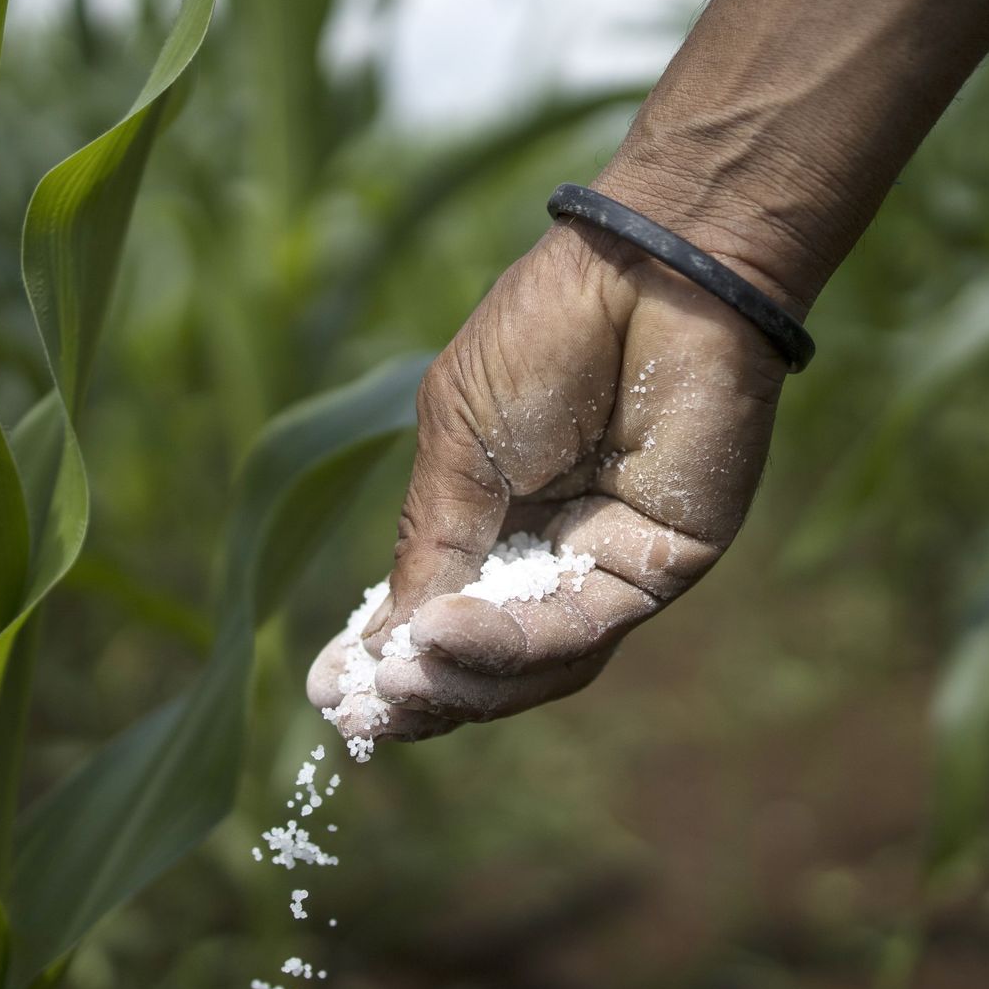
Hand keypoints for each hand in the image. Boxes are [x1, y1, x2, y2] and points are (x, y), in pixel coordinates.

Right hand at [307, 207, 791, 748]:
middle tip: (363, 712)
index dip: (389, 658)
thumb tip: (377, 654)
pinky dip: (509, 644)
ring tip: (400, 680)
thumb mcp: (453, 449)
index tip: (331, 694)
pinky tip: (446, 634)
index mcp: (495, 522)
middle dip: (422, 690)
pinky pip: (578, 630)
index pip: (442, 616)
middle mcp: (552, 557)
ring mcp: (606, 568)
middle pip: (487, 659)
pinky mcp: (658, 570)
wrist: (643, 276)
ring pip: (534, 664)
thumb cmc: (541, 339)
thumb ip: (428, 551)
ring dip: (462, 681)